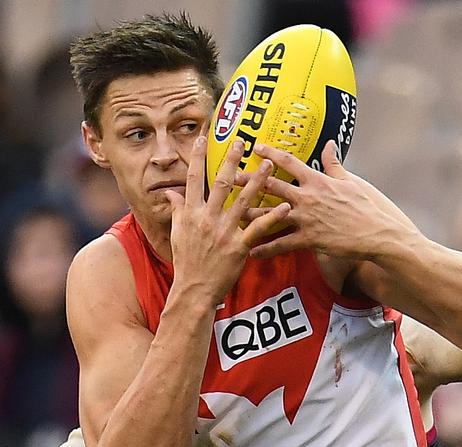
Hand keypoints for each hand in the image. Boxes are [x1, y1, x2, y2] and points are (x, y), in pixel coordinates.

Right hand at [165, 137, 290, 303]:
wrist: (194, 289)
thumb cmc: (186, 262)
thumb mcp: (177, 233)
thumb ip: (177, 210)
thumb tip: (170, 192)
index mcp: (191, 213)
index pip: (192, 178)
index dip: (196, 156)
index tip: (201, 138)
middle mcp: (207, 218)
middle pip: (220, 183)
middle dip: (232, 160)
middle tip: (242, 141)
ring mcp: (224, 232)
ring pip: (243, 201)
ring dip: (258, 181)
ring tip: (270, 165)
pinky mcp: (239, 246)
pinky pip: (258, 229)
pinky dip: (272, 217)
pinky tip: (285, 207)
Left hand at [242, 140, 418, 260]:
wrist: (378, 233)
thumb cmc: (368, 206)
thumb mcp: (351, 181)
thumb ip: (335, 164)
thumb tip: (330, 145)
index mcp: (317, 180)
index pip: (288, 162)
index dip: (270, 153)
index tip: (254, 147)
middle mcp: (308, 197)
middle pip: (271, 186)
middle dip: (248, 181)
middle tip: (228, 177)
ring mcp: (307, 219)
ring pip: (271, 215)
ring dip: (249, 215)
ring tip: (230, 215)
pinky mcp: (310, 240)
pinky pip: (282, 245)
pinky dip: (265, 249)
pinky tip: (250, 252)